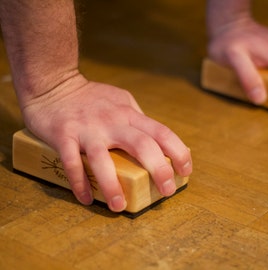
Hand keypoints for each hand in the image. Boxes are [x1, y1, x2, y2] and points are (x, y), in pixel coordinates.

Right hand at [22, 73, 191, 211]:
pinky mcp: (64, 135)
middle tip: (167, 191)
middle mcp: (112, 122)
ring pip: (102, 159)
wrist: (54, 84)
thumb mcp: (121, 101)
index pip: (161, 132)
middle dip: (158, 169)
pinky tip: (86, 198)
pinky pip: (71, 162)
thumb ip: (136, 118)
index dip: (178, 151)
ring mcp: (88, 129)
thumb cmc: (92, 96)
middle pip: (141, 145)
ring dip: (112, 185)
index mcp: (129, 114)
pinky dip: (79, 182)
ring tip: (119, 207)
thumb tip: (153, 138)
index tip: (186, 170)